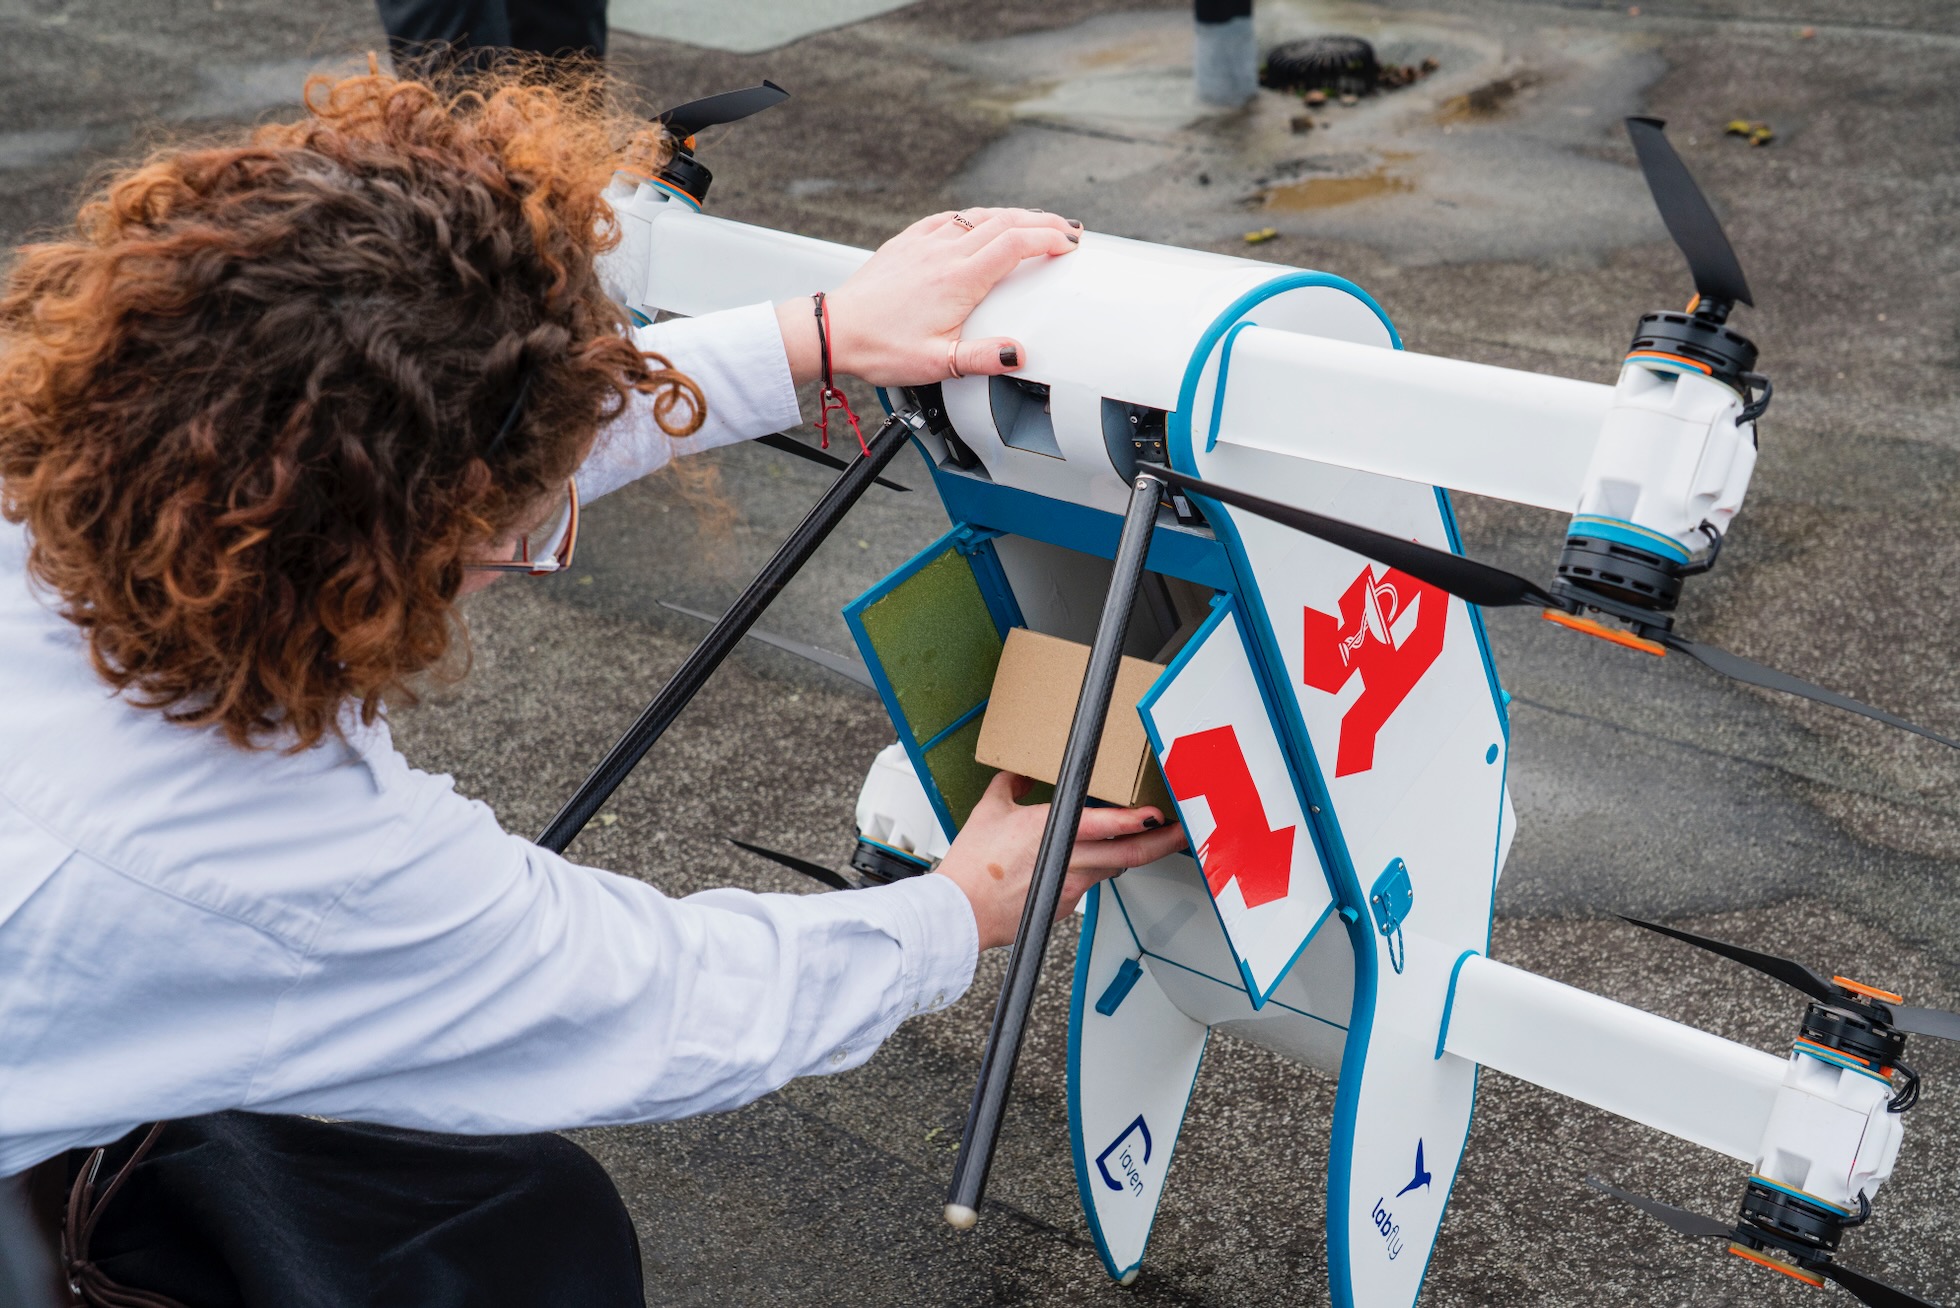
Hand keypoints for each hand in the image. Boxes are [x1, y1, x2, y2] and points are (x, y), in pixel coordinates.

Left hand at [776, 207, 1081, 388]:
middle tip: (1067, 230)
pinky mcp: (907, 243)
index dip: (1049, 239)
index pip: (1015, 245)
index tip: (1069, 245)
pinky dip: (975, 216)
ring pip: (978, 216)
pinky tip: (980, 220)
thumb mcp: (937, 364)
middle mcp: (944, 253)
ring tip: (1035, 222)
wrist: (835, 331)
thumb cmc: (880, 348)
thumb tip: (1019, 354)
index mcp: (958, 279)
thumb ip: (982, 358)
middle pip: (1005, 223)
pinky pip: (949, 218)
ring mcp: (924, 243)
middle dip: (1042, 222)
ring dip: (1013, 215)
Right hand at [933, 772, 1186, 951]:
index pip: (1107, 824)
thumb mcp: (989, 810)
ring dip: (1126, 855)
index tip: (1158, 813)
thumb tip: (1020, 773)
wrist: (962, 912)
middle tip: (1181, 832)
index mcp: (1051, 830)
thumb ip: (1010, 785)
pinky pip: (1089, 885)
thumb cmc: (973, 865)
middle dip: (1162, 842)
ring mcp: (1070, 886)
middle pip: (1128, 853)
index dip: (1138, 820)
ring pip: (1112, 867)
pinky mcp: (1065, 905)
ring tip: (1144, 841)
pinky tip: (1087, 864)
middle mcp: (1068, 859)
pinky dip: (1092, 872)